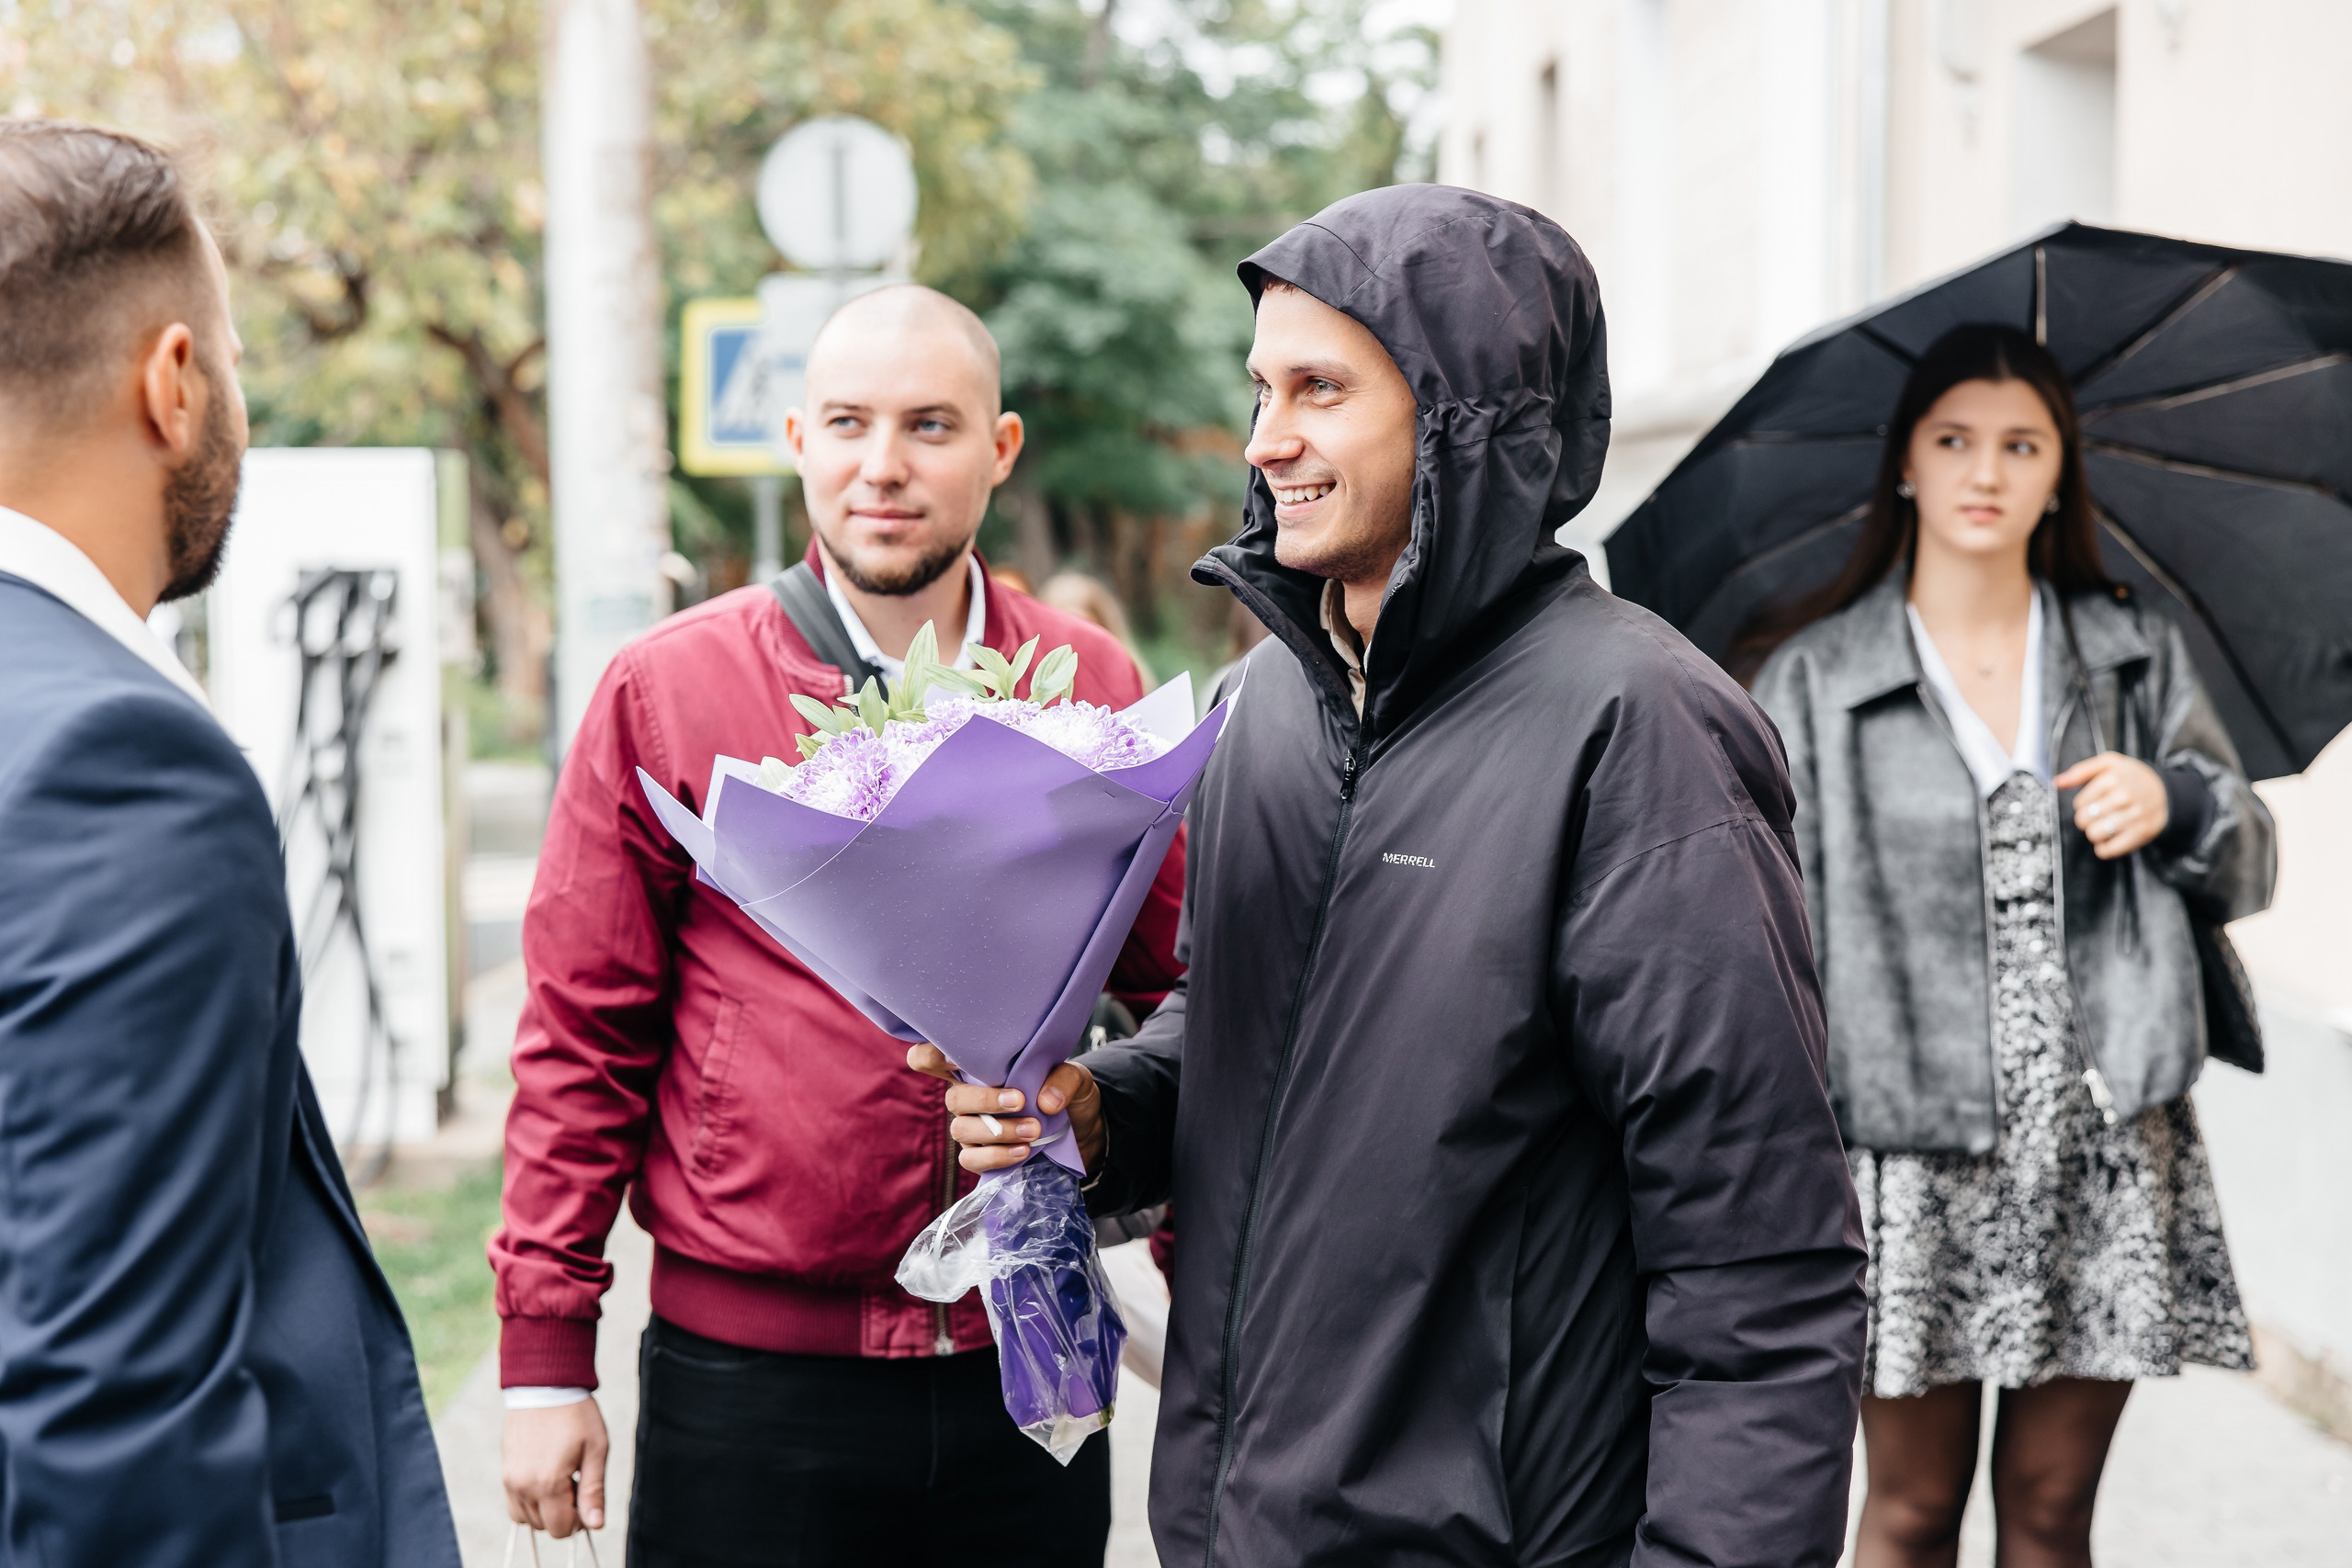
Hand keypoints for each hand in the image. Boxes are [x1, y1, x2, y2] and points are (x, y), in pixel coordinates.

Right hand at [503, 1398, 607, 1537]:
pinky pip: (514, 1505)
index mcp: (549, 1482)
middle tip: (576, 1482)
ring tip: (561, 1478)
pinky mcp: (505, 1473)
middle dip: (563, 1513)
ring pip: (527, 1519)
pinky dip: (530, 1502)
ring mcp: (510, 1480)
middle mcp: (524, 1486)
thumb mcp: (596, 1450)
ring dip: (546, 1509)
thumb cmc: (576, 1415)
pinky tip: (545, 1478)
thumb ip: (594, 1491)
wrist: (545, 1386)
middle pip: (544, 1526)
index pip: (560, 1529)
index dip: (578, 1521)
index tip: (586, 1497)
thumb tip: (595, 1525)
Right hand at [906, 1043, 1105, 1173]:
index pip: (931, 1057)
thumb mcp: (1074, 1077)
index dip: (932, 1056)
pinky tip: (1023, 1151)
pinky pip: (971, 1159)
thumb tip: (1045, 1101)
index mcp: (977, 1067)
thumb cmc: (1063, 1090)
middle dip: (984, 1101)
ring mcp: (971, 1127)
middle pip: (952, 1098)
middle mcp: (968, 1096)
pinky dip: (996, 1157)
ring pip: (962, 1130)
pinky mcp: (981, 1155)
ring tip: (1033, 1130)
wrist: (1081, 1128)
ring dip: (998, 1132)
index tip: (958, 1059)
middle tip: (1020, 1101)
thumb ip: (1063, 1078)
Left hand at [2053, 751, 2167, 859]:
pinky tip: (2107, 841)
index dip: (2082, 806)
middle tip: (2096, 816)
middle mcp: (2124, 796)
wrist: (2166, 792)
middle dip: (2086, 820)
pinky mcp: (2142, 833)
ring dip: (2094, 834)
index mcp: (2112, 777)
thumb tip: (2057, 782)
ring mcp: (2134, 815)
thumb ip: (2080, 771)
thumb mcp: (2108, 764)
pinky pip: (2110, 850)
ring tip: (2102, 827)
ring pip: (2095, 835)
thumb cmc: (2130, 777)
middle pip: (2084, 820)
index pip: (2079, 803)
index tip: (2093, 802)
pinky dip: (2104, 849)